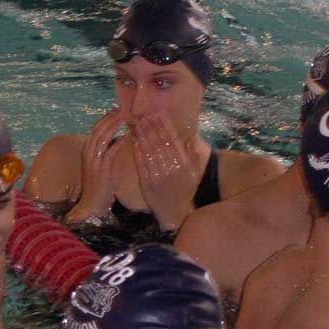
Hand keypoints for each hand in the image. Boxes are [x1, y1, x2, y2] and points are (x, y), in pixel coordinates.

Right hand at [64, 109, 122, 224]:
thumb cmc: (98, 187)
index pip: (95, 130)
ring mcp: (93, 162)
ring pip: (102, 138)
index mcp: (87, 152)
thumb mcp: (100, 166)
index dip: (105, 119)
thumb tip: (116, 138)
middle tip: (121, 108)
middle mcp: (88, 154)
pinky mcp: (101, 171)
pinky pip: (109, 153)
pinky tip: (125, 138)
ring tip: (123, 117)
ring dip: (113, 126)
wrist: (90, 205)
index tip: (115, 109)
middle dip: (109, 118)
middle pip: (98, 130)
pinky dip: (116, 144)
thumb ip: (105, 152)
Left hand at [133, 113, 204, 230]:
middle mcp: (172, 168)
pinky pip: (142, 164)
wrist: (176, 213)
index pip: (173, 140)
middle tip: (145, 115)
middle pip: (160, 143)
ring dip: (143, 136)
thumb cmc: (186, 192)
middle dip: (152, 127)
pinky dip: (138, 152)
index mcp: (183, 164)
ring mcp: (159, 176)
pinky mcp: (148, 183)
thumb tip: (190, 138)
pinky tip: (135, 142)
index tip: (158, 115)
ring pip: (150, 151)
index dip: (164, 126)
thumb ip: (193, 155)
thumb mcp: (194, 174)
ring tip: (138, 124)